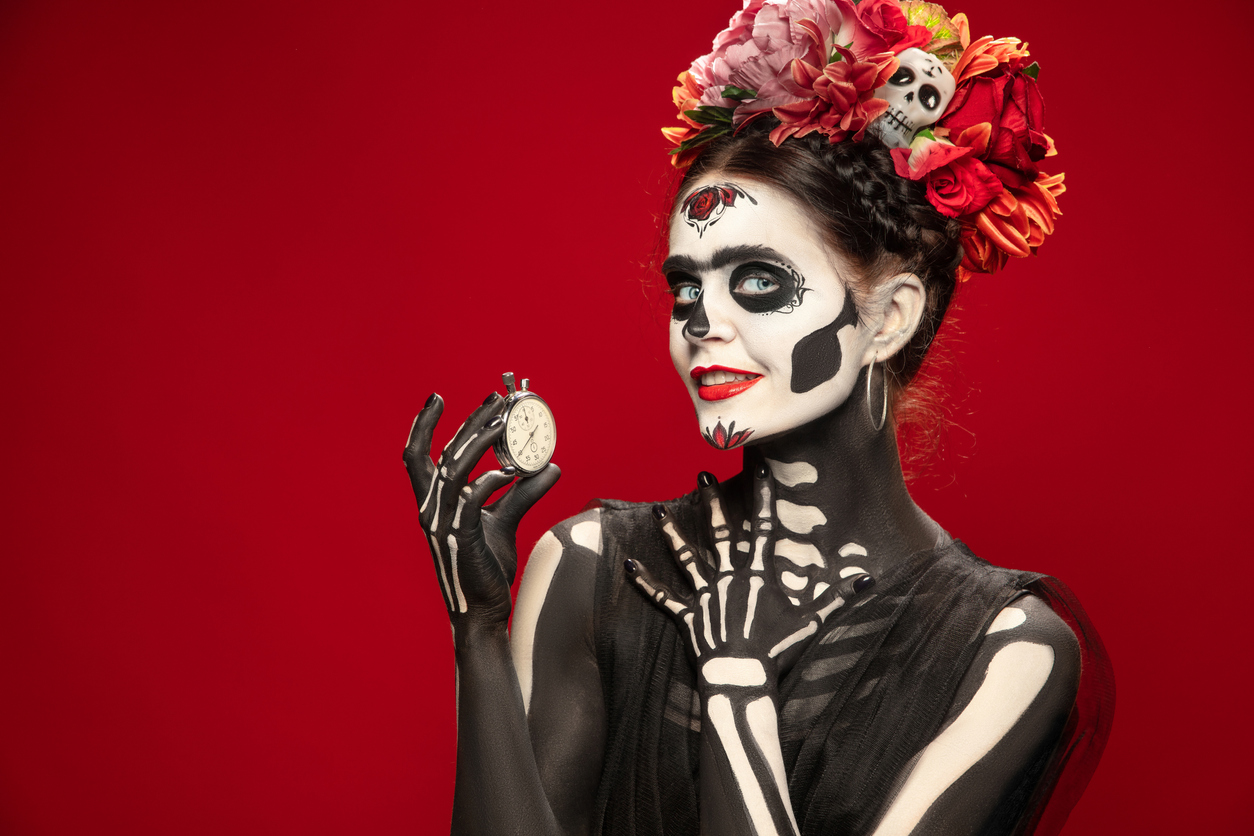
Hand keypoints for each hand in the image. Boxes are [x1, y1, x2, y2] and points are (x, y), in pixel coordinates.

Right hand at [404, 393, 559, 624]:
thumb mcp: (505, 521)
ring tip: (505, 422)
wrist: (483, 610)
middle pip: (443, 453)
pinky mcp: (461, 537)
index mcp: (432, 502)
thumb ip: (522, 492)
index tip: (436, 397)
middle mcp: (431, 509)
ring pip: (454, 469)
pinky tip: (510, 471)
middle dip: (470, 421)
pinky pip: (471, 500)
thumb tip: (550, 467)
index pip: (415, 456)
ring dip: (480, 441)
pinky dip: (489, 481)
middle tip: (496, 399)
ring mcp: (443, 523)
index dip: (422, 425)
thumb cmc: (486, 567)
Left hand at [626, 466, 871, 683]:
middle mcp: (727, 578)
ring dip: (671, 534)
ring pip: (684, 558)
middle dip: (711, 502)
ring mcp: (704, 596)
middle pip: (718, 533)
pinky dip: (643, 582)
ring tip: (658, 511)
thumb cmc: (779, 651)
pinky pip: (661, 598)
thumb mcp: (813, 621)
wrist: (743, 679)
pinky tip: (625, 564)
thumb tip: (870, 581)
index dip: (761, 496)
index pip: (760, 527)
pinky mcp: (686, 617)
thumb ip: (838, 598)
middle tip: (702, 475)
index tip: (759, 468)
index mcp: (756, 575)